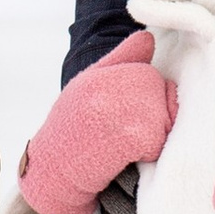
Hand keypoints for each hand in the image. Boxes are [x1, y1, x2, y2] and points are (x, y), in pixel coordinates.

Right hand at [19, 32, 176, 213]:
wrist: (51, 176)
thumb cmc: (70, 134)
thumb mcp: (89, 90)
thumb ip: (121, 61)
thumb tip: (147, 37)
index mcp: (99, 75)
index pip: (146, 73)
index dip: (142, 97)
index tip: (119, 117)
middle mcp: (107, 87)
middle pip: (159, 91)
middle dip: (152, 113)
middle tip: (121, 134)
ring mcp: (120, 110)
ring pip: (164, 114)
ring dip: (153, 134)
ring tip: (122, 146)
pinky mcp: (133, 136)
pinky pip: (159, 138)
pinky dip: (149, 152)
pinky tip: (123, 157)